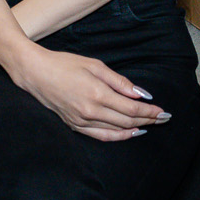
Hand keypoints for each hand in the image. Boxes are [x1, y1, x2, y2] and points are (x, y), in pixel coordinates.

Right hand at [11, 48, 167, 141]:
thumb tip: (140, 94)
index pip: (131, 108)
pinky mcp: (75, 125)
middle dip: (148, 120)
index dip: (149, 111)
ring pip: (116, 130)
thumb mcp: (94, 65)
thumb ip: (119, 81)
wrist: (35, 73)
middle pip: (127, 121)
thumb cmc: (64, 63)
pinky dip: (118, 136)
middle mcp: (91, 111)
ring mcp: (82, 121)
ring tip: (150, 126)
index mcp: (97, 93)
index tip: (163, 111)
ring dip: (136, 128)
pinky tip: (128, 133)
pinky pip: (101, 136)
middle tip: (163, 118)